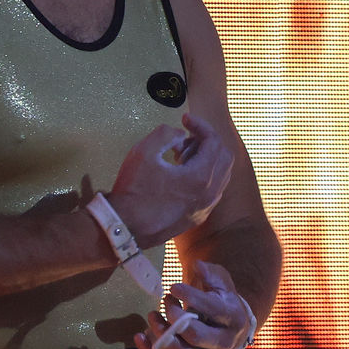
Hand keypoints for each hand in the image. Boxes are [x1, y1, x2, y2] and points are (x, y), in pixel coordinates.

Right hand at [107, 113, 233, 248]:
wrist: (125, 229)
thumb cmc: (133, 191)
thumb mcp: (144, 151)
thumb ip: (166, 133)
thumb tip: (180, 134)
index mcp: (201, 177)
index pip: (214, 141)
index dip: (200, 125)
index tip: (185, 118)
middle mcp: (210, 194)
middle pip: (224, 156)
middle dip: (207, 141)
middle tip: (184, 137)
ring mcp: (205, 208)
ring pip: (220, 174)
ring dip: (206, 158)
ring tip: (180, 154)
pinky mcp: (197, 217)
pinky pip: (212, 190)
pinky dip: (204, 175)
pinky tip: (180, 174)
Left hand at [133, 259, 251, 348]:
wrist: (233, 329)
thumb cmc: (223, 301)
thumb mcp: (222, 283)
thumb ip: (210, 274)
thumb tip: (196, 265)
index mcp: (232, 317)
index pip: (212, 309)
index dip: (191, 297)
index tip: (173, 288)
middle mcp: (223, 342)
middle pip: (195, 335)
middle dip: (174, 318)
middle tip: (165, 302)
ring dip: (161, 334)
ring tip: (152, 315)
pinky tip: (140, 338)